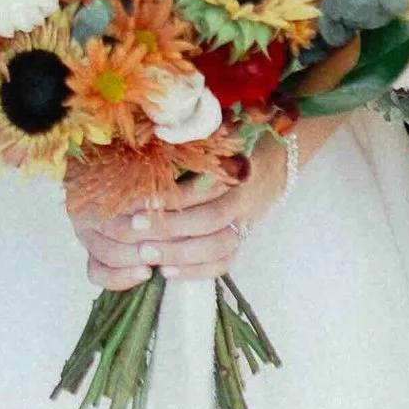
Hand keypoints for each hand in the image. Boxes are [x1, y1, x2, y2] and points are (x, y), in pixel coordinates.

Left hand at [71, 141, 289, 290]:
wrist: (274, 164)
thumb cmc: (236, 145)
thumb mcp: (217, 135)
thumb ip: (189, 139)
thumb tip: (149, 142)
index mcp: (237, 167)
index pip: (205, 186)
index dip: (172, 195)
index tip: (140, 199)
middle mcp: (243, 198)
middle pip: (210, 219)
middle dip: (169, 226)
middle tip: (134, 228)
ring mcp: (244, 222)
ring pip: (218, 247)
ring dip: (179, 253)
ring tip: (146, 253)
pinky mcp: (241, 241)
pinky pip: (224, 263)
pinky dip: (196, 271)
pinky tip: (167, 273)